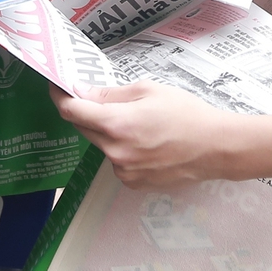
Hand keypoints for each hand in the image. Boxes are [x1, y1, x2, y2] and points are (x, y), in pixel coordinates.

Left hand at [52, 82, 239, 187]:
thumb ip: (110, 94)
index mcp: (116, 124)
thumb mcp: (149, 90)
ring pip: (102, 145)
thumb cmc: (186, 113)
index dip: (59, 97)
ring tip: (138, 123)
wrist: (215, 148)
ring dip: (108, 132)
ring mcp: (123, 170)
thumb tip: (81, 91)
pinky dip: (122, 149)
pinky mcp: (133, 182)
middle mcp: (114, 151)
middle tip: (99, 99)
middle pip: (85, 128)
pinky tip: (146, 142)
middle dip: (87, 112)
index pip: (72, 111)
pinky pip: (117, 161)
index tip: (56, 87)